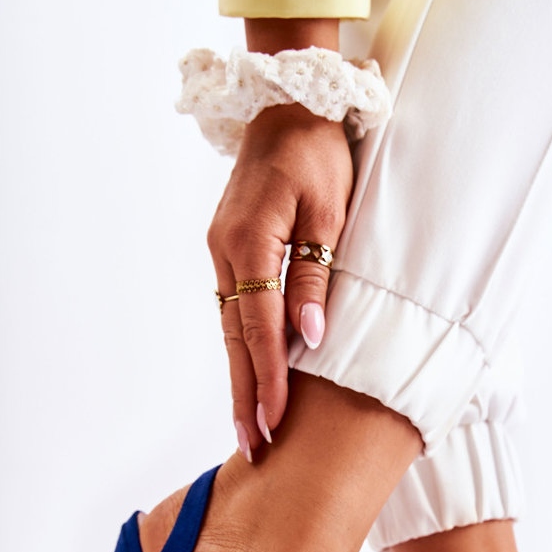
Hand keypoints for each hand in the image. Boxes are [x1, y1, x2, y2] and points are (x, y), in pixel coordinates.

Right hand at [207, 101, 352, 458]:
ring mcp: (221, 250)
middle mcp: (225, 251)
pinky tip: (250, 375)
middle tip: (251, 446)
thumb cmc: (318, 153)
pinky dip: (242, 347)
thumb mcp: (329, 213)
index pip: (260, 327)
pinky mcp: (229, 249)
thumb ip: (316, 277)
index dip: (268, 378)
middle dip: (243, 394)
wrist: (288, 104)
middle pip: (235, 338)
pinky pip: (234, 308)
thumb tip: (311, 339)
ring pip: (230, 327)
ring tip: (249, 425)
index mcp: (249, 241)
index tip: (273, 421)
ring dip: (240, 377)